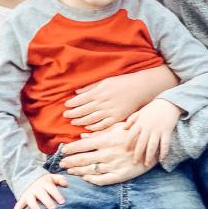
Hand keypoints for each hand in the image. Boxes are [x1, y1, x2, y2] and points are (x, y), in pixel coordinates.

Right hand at [13, 173, 67, 208]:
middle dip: (47, 201)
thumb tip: (66, 184)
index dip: (57, 195)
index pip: (52, 189)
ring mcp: (28, 194)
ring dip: (33, 205)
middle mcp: (36, 189)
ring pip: (30, 200)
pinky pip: (17, 206)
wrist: (29, 179)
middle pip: (42, 195)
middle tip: (53, 208)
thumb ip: (60, 179)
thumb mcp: (52, 177)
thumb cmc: (45, 182)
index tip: (62, 202)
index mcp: (45, 184)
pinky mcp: (22, 200)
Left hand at [58, 123, 151, 185]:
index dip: (70, 149)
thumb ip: (100, 132)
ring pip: (90, 171)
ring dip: (78, 171)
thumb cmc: (134, 133)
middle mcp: (108, 153)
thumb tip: (83, 136)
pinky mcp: (121, 175)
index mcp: (106, 140)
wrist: (153, 146)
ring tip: (70, 171)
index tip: (62, 151)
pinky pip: (102, 180)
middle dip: (69, 162)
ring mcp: (114, 165)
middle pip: (83, 159)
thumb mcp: (118, 127)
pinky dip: (92, 180)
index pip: (82, 146)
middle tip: (61, 164)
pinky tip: (85, 178)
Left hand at [63, 66, 178, 130]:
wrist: (141, 88)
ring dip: (81, 121)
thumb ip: (90, 87)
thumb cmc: (123, 82)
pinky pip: (103, 124)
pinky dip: (94, 127)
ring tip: (74, 122)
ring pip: (91, 118)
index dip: (72, 104)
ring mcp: (110, 111)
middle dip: (74, 113)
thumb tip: (76, 92)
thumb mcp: (105, 81)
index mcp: (99, 92)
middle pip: (84, 110)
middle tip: (66, 116)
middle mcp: (103, 102)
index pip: (81, 99)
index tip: (66, 106)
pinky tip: (88, 127)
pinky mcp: (117, 117)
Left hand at [125, 98, 181, 165]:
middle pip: (141, 143)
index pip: (131, 135)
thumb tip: (123, 129)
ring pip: (152, 146)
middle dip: (137, 154)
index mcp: (140, 122)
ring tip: (146, 164)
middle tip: (135, 163)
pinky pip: (165, 144)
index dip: (127, 143)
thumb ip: (131, 120)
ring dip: (149, 156)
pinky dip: (163, 152)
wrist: (169, 102)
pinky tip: (161, 159)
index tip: (125, 150)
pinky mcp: (167, 132)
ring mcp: (158, 130)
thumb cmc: (153, 108)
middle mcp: (148, 128)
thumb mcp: (140, 112)